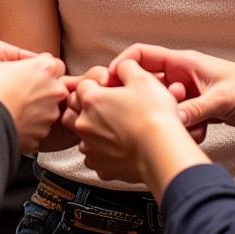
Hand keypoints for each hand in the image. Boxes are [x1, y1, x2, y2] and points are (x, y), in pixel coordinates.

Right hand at [0, 53, 67, 152]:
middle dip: (44, 90)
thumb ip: (26, 63)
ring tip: (14, 109)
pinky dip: (29, 127)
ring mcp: (49, 115)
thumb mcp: (4, 61)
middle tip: (23, 93)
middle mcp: (53, 91)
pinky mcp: (40, 136)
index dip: (44, 69)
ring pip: (48, 111)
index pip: (57, 65)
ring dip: (37, 110)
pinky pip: (37, 129)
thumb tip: (32, 65)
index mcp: (46, 69)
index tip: (33, 73)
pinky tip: (13, 122)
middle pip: (57, 89)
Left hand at [71, 59, 206, 195]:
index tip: (109, 87)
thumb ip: (126, 66)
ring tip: (113, 128)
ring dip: (92, 131)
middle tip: (106, 106)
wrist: (162, 152)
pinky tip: (119, 147)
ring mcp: (91, 148)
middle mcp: (85, 124)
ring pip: (81, 136)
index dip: (96, 84)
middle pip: (73, 110)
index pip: (81, 85)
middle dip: (85, 106)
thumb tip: (122, 66)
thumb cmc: (153, 116)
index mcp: (91, 100)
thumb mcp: (142, 78)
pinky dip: (102, 152)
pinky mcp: (101, 168)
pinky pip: (94, 158)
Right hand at [108, 43, 234, 140]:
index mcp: (184, 62)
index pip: (142, 54)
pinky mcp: (196, 107)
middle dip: (147, 101)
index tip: (110, 84)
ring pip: (162, 105)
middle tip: (146, 116)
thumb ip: (193, 110)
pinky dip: (184, 127)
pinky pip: (178, 117)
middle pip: (148, 84)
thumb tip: (169, 121)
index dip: (122, 66)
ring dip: (170, 118)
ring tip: (187, 125)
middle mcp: (182, 75)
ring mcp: (188, 92)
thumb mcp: (220, 100)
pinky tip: (200, 131)